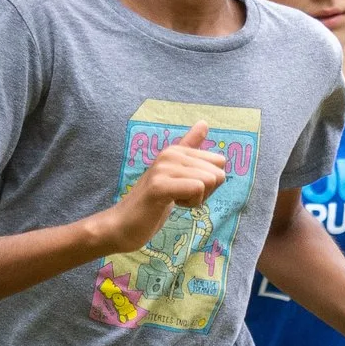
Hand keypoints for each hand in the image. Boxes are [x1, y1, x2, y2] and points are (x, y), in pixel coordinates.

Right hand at [95, 123, 226, 251]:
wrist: (124, 223)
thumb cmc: (153, 201)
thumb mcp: (175, 172)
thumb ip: (189, 147)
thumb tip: (204, 122)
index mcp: (176, 150)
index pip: (220, 162)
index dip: (209, 182)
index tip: (186, 188)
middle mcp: (170, 154)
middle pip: (217, 174)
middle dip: (205, 192)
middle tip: (179, 197)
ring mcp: (163, 168)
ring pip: (208, 182)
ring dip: (195, 200)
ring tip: (173, 200)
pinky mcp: (160, 186)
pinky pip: (197, 188)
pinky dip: (191, 203)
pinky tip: (172, 204)